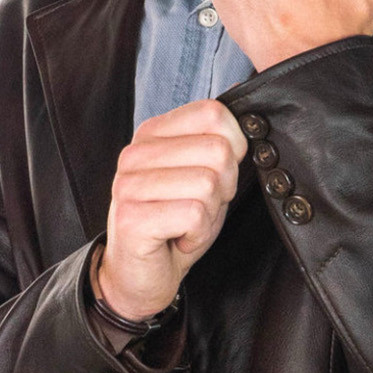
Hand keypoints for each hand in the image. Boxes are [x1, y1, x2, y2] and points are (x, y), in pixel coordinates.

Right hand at [96, 98, 247, 318]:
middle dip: (223, 188)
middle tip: (198, 208)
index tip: (214, 177)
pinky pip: (194, 214)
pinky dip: (197, 235)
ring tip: (185, 225)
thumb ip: (218, 141)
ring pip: (209, 184)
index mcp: (152, 134)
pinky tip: (178, 239)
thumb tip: (243, 96)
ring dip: (209, 216)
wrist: (139, 275)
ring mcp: (129, 184)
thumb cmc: (175, 225)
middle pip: (218, 151)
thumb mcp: (202, 175)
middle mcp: (135, 153)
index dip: (233, 148)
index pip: (213, 113)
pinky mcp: (131, 217)